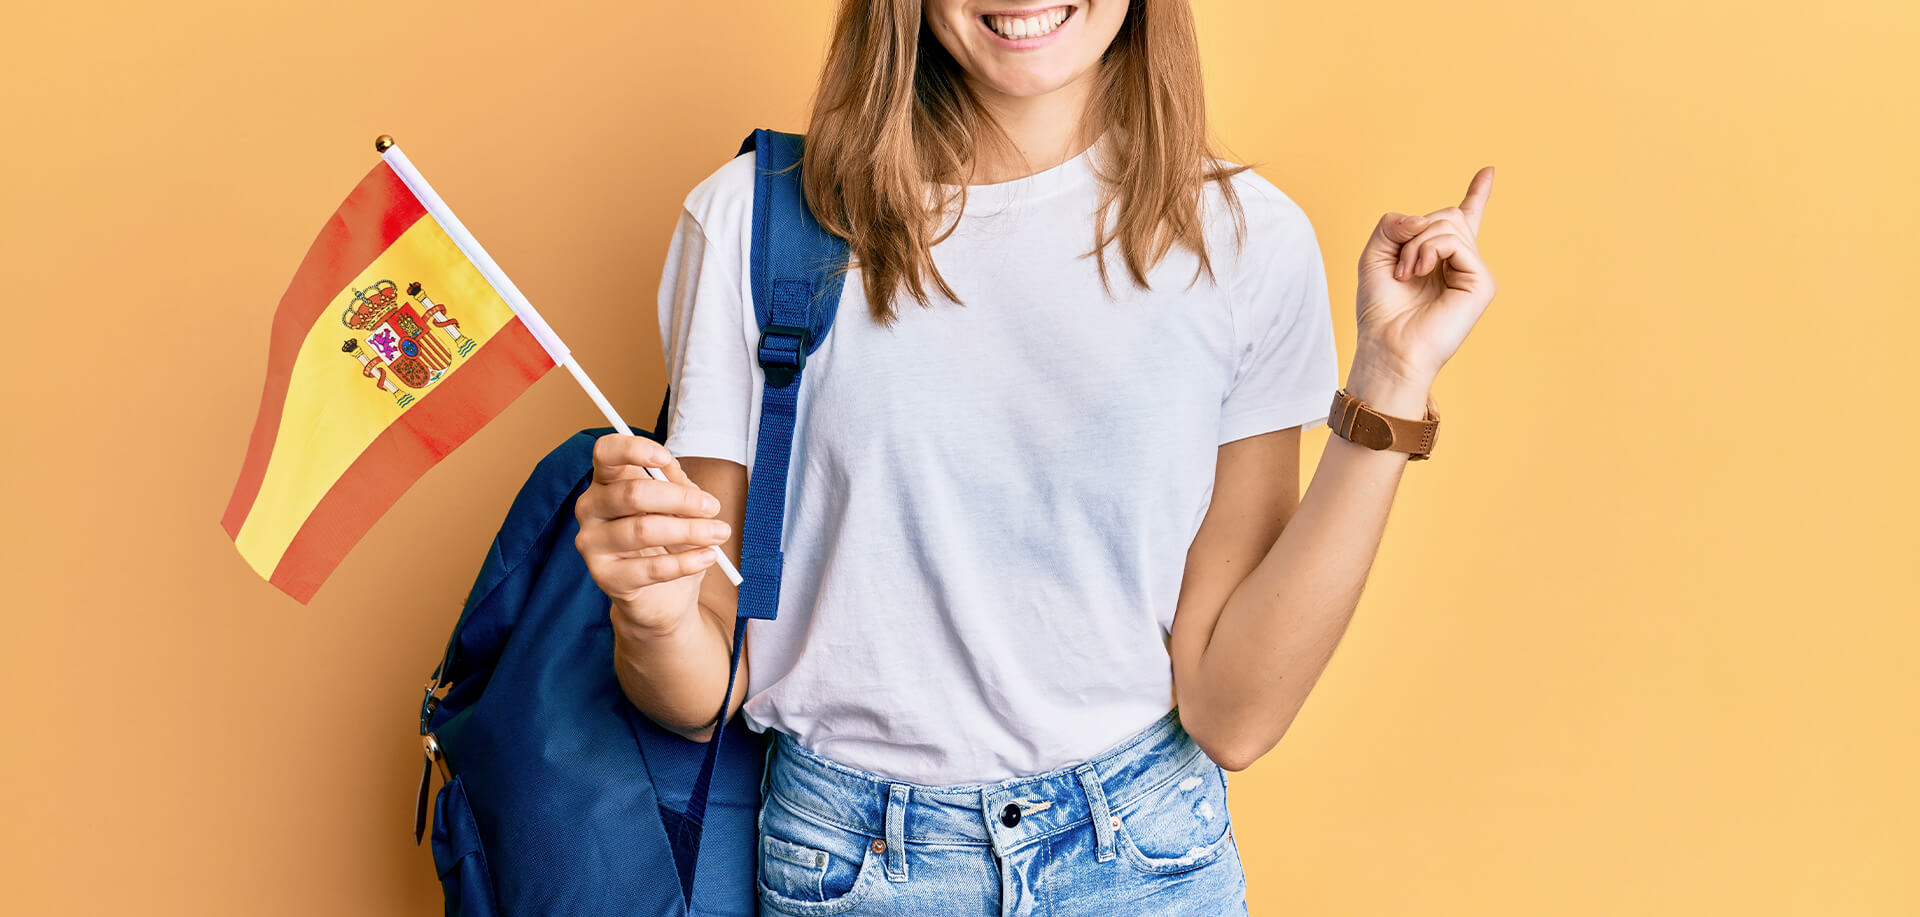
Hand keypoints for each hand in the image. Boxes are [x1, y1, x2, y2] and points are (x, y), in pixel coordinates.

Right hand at [573, 434, 730, 636]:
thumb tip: (670, 466)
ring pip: (642, 530)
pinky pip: (649, 568)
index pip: (605, 453)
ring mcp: (592, 544)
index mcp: (606, 481)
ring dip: (689, 531)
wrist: (662, 596)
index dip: (632, 450)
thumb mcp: (677, 505)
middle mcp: (590, 508)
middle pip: (632, 494)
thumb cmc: (668, 540)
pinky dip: (685, 562)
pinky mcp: (605, 577)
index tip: (664, 457)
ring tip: (718, 534)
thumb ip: (674, 482)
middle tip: (713, 507)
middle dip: (681, 499)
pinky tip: (707, 557)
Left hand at [1353, 167, 1497, 386]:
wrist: (1386, 346)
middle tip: (1400, 266)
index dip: (1477, 194)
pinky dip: (1429, 251)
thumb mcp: (1374, 255)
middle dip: (1414, 231)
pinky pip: (1456, 242)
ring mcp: (1474, 272)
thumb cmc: (1380, 309)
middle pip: (1447, 215)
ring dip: (1416, 244)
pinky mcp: (1482, 283)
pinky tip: (1417, 273)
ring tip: (1406, 274)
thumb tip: (1423, 220)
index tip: (1489, 171)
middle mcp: (1461, 263)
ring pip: (1449, 224)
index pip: (1463, 219)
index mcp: (1439, 257)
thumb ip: (1392, 224)